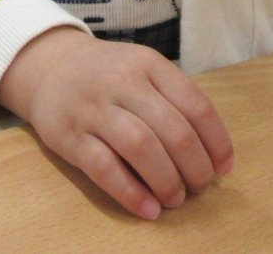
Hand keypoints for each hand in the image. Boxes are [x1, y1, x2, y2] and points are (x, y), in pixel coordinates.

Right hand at [0, 27, 232, 219]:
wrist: (49, 67)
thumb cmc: (108, 75)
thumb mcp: (143, 69)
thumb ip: (174, 100)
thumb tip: (213, 153)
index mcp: (148, 64)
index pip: (196, 105)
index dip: (216, 142)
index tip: (223, 167)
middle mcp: (122, 82)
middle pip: (172, 130)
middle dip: (195, 167)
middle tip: (200, 187)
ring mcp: (93, 108)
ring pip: (141, 147)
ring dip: (166, 180)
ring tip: (175, 199)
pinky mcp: (69, 136)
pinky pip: (104, 167)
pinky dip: (130, 193)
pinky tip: (148, 209)